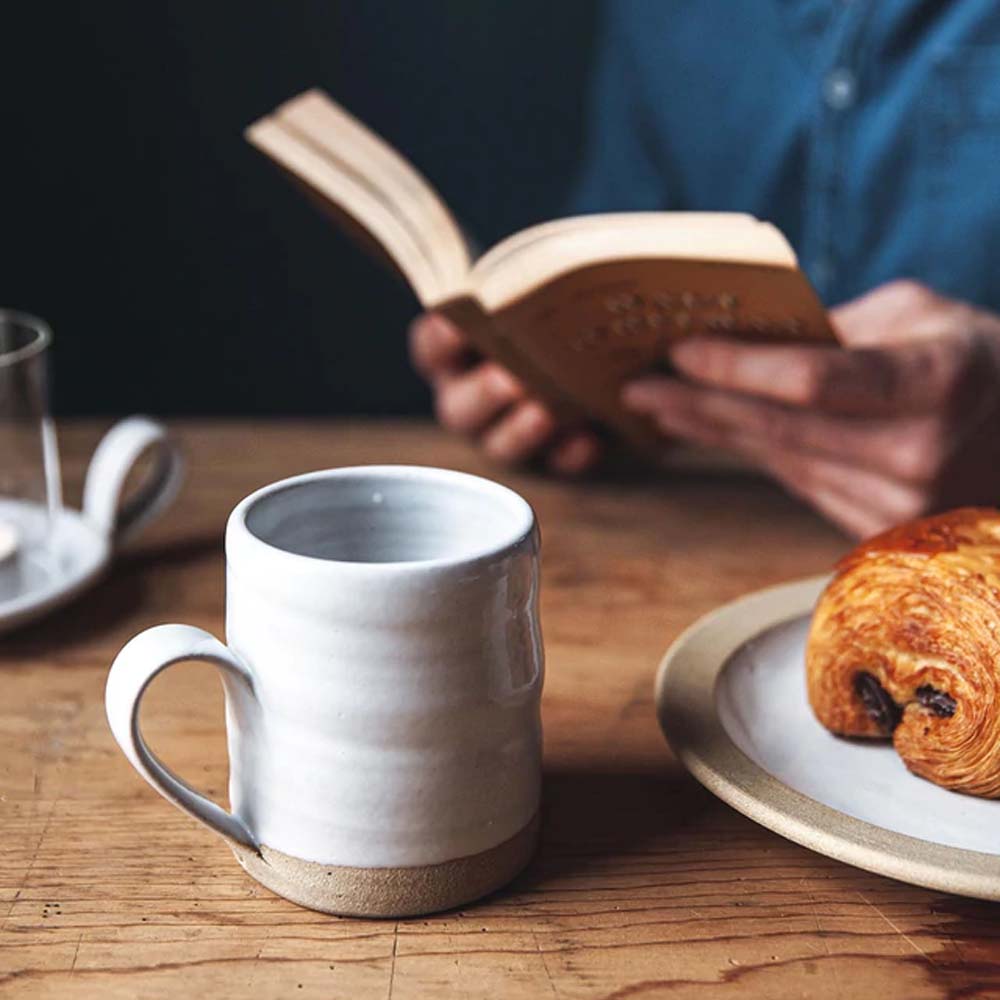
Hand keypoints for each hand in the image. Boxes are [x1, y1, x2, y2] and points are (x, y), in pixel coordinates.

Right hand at [409, 312, 601, 474]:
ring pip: (498, 444)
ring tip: (545, 413)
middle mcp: (473, 399)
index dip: (436, 340)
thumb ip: (555, 296)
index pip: (432, 349)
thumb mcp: (561, 293)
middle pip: (458, 407)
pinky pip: (555, 465)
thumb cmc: (569, 311)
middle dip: (481, 394)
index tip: (451, 323)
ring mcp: (509, 433)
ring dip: (518, 431)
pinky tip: (588, 440)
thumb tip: (570, 293)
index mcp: (461, 354)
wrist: (614, 355)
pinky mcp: (553, 458)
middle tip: (506, 380)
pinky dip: (569, 454)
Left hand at [622, 280, 999, 536]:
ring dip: (713, 434)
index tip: (679, 351)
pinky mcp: (882, 532)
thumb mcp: (923, 316)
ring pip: (780, 462)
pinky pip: (798, 484)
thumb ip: (838, 329)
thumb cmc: (978, 360)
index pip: (813, 381)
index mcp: (936, 382)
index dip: (737, 368)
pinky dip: (753, 455)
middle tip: (637, 387)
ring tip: (658, 408)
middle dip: (698, 405)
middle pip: (781, 430)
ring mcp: (901, 505)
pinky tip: (712, 434)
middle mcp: (918, 454)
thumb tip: (747, 344)